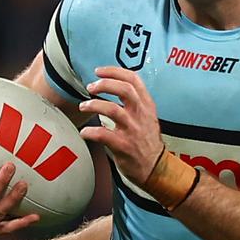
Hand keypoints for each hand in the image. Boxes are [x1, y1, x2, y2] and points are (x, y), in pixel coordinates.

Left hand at [79, 66, 163, 185]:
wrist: (156, 168)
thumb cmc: (147, 140)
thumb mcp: (147, 116)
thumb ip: (135, 101)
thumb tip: (114, 85)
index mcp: (146, 105)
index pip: (133, 79)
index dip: (114, 71)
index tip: (99, 71)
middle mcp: (141, 114)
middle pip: (124, 90)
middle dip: (104, 84)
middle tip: (91, 86)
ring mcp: (133, 130)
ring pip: (112, 109)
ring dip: (94, 105)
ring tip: (83, 106)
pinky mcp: (124, 146)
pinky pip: (103, 135)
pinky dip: (90, 132)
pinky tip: (84, 132)